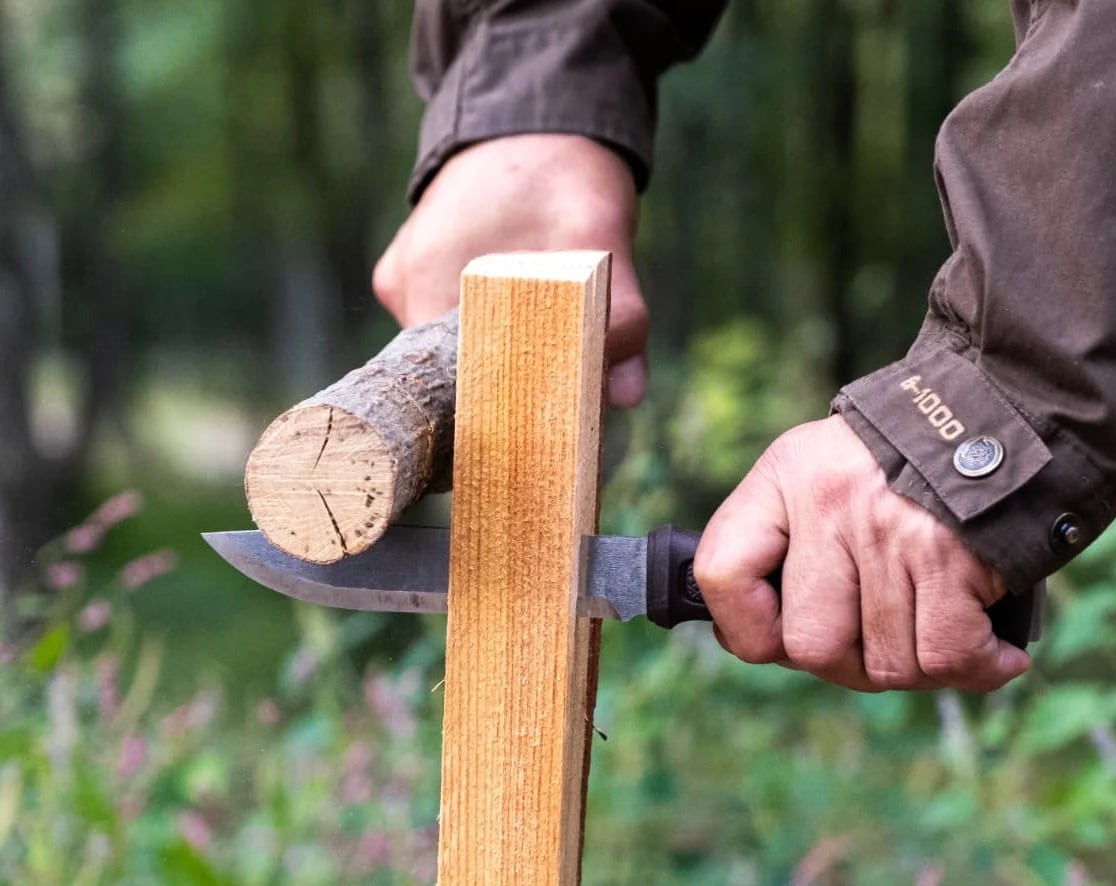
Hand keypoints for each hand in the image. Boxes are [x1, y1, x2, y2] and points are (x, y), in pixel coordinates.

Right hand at [373, 134, 649, 408]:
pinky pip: (446, 326)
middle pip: (446, 382)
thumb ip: (621, 320)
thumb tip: (624, 396)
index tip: (522, 451)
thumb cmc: (564, 176)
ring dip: (495, 364)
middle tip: (545, 422)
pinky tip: (515, 325)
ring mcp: (402, 281)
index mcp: (427, 289)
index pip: (444, 394)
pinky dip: (484, 334)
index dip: (486, 428)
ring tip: (538, 365)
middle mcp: (403, 291)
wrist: (532, 116)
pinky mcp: (409, 273)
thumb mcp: (603, 242)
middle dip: (497, 402)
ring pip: (450, 355)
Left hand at [692, 416, 1030, 692]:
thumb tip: (758, 642)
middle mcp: (832, 502)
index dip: (747, 629)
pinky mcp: (954, 557)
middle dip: (847, 665)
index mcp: (788, 475)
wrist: (1015, 408)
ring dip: (918, 668)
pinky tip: (995, 656)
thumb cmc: (910, 464)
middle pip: (811, 646)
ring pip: (886, 663)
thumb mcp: (823, 471)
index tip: (777, 638)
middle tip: (877, 642)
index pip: (723, 575)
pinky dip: (977, 669)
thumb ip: (783, 545)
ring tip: (938, 634)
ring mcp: (893, 531)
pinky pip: (946, 656)